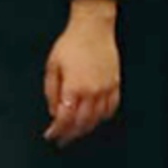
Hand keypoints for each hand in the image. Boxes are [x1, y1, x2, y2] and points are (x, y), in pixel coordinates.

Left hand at [42, 9, 120, 144]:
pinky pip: (111, 109)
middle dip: (70, 134)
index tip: (51, 135)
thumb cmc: (72, 43)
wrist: (93, 28)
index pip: (64, 119)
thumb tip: (54, 111)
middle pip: (81, 123)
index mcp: (73, 87)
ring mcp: (106, 89)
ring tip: (76, 131)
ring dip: (85, 128)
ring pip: (97, 119)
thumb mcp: (52, 66)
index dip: (57, 131)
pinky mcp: (115, 85)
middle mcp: (91, 91)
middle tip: (62, 139)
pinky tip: (95, 118)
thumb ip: (51, 92)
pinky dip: (102, 117)